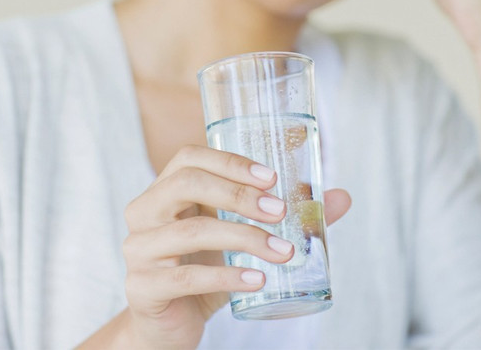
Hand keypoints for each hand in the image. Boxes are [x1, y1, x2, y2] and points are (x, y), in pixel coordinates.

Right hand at [120, 145, 350, 348]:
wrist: (170, 324)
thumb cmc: (206, 269)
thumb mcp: (242, 238)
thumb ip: (287, 217)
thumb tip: (341, 198)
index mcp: (165, 191)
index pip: (190, 158)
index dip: (231, 161)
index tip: (272, 177)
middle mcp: (145, 212)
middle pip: (187, 184)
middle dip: (239, 193)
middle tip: (281, 211)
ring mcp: (139, 250)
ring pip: (191, 232)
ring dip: (244, 237)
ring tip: (283, 252)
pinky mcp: (142, 287)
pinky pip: (185, 277)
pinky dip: (227, 276)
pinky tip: (257, 280)